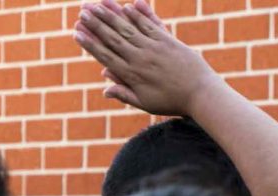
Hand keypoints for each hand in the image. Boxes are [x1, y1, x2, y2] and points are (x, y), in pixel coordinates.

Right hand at [73, 0, 222, 115]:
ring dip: (111, 15)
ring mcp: (154, 48)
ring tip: (97, 4)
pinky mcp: (167, 40)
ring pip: (128, 29)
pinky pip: (149, 25)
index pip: (106, 57)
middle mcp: (140, 59)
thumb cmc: (172, 102)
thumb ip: (125, 94)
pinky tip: (127, 6)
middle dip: (96, 24)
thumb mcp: (146, 104)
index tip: (77, 33)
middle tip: (81, 12)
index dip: (90, 44)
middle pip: (113, 39)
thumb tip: (105, 90)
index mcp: (132, 75)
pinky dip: (138, 15)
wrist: (201, 94)